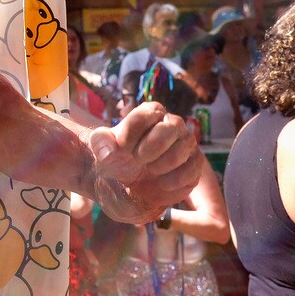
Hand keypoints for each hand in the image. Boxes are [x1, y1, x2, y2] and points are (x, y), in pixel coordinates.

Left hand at [88, 101, 202, 221]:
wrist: (131, 182)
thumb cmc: (117, 156)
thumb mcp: (101, 147)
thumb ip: (100, 143)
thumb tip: (108, 152)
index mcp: (150, 112)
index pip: (147, 114)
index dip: (132, 132)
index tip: (122, 147)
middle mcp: (173, 123)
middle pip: (171, 127)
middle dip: (151, 146)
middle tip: (137, 159)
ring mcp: (187, 143)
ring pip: (183, 148)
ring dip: (161, 164)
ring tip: (149, 170)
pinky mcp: (195, 164)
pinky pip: (191, 170)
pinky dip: (173, 180)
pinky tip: (160, 183)